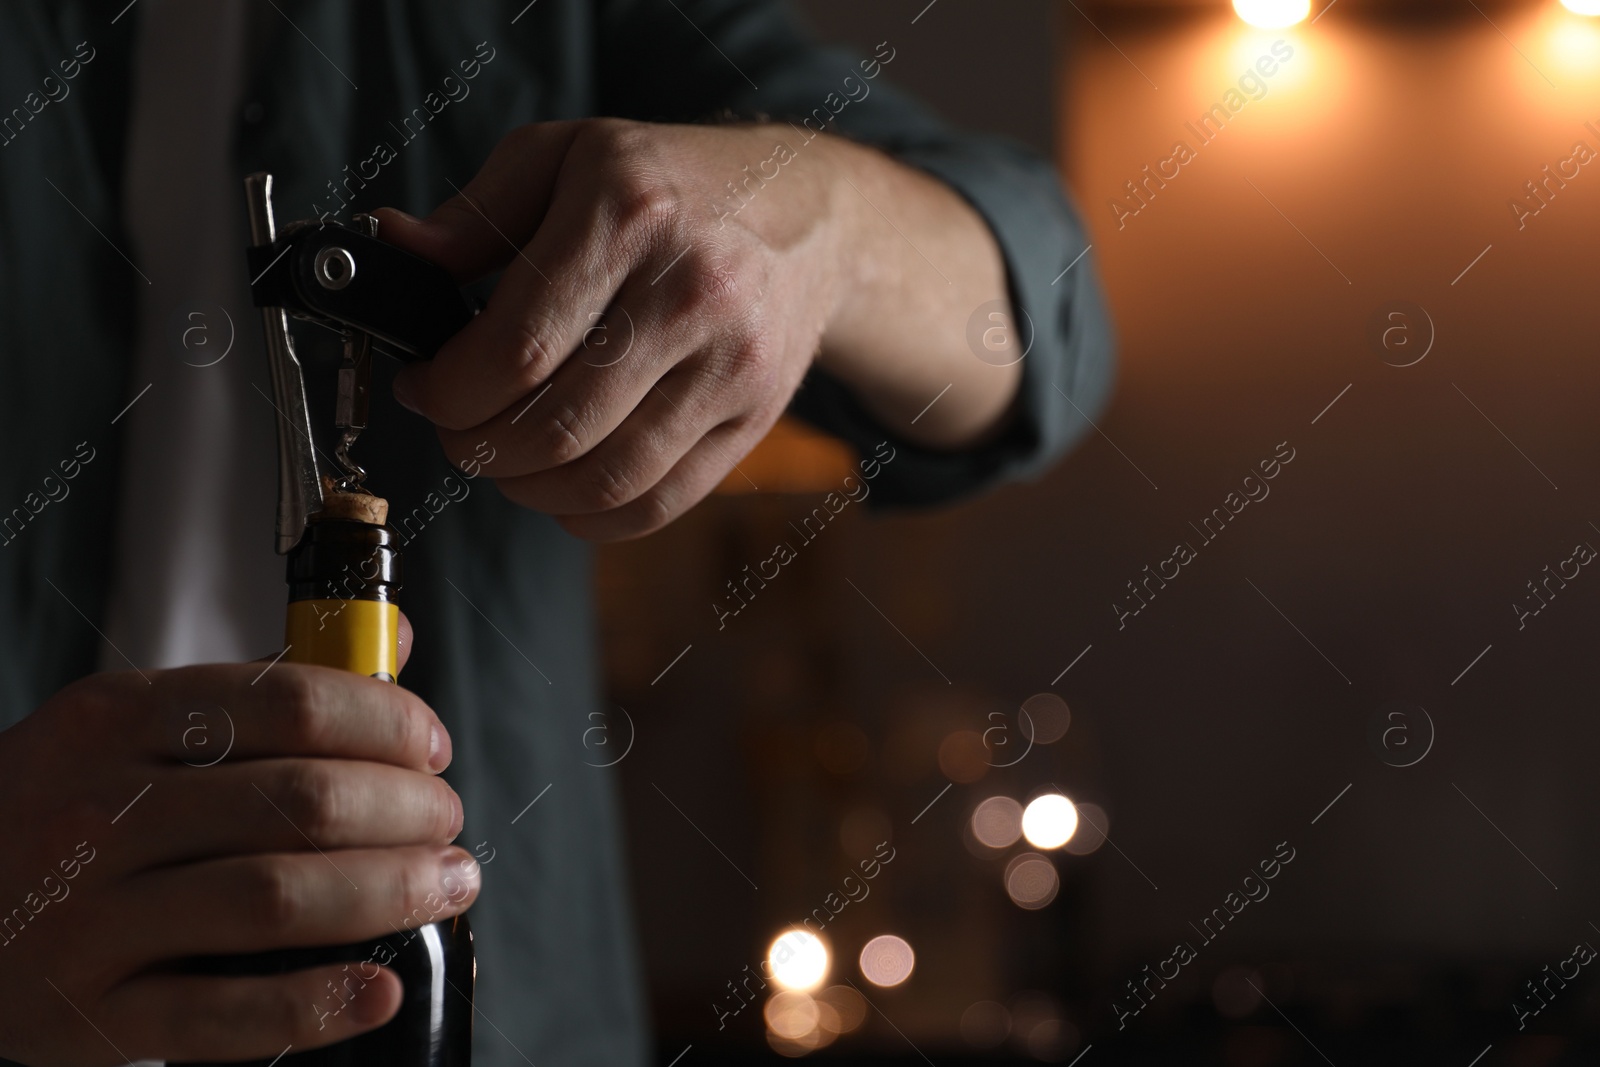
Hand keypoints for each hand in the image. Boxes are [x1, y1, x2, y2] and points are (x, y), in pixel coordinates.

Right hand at [0, 635, 475, 1065]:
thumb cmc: (54, 811)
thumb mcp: (126, 726)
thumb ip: (260, 689)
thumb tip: (393, 643)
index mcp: (115, 722)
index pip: (290, 702)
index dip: (388, 724)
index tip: (431, 750)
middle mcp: (98, 813)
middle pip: (301, 801)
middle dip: (407, 813)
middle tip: (447, 824)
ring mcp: (87, 920)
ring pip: (275, 899)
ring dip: (389, 893)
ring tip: (445, 886)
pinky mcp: (88, 1017)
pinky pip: (221, 1016)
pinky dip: (317, 1004)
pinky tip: (381, 988)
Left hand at [379, 119, 849, 540]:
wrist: (809, 216)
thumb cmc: (674, 184)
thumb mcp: (568, 156)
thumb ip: (474, 214)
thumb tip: (396, 253)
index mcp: (630, 214)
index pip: (516, 350)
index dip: (449, 391)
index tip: (426, 388)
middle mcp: (691, 293)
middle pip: (556, 427)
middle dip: (479, 446)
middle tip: (460, 430)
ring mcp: (733, 365)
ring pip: (606, 479)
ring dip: (529, 489)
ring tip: (506, 459)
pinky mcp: (755, 419)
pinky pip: (659, 504)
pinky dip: (592, 516)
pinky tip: (563, 487)